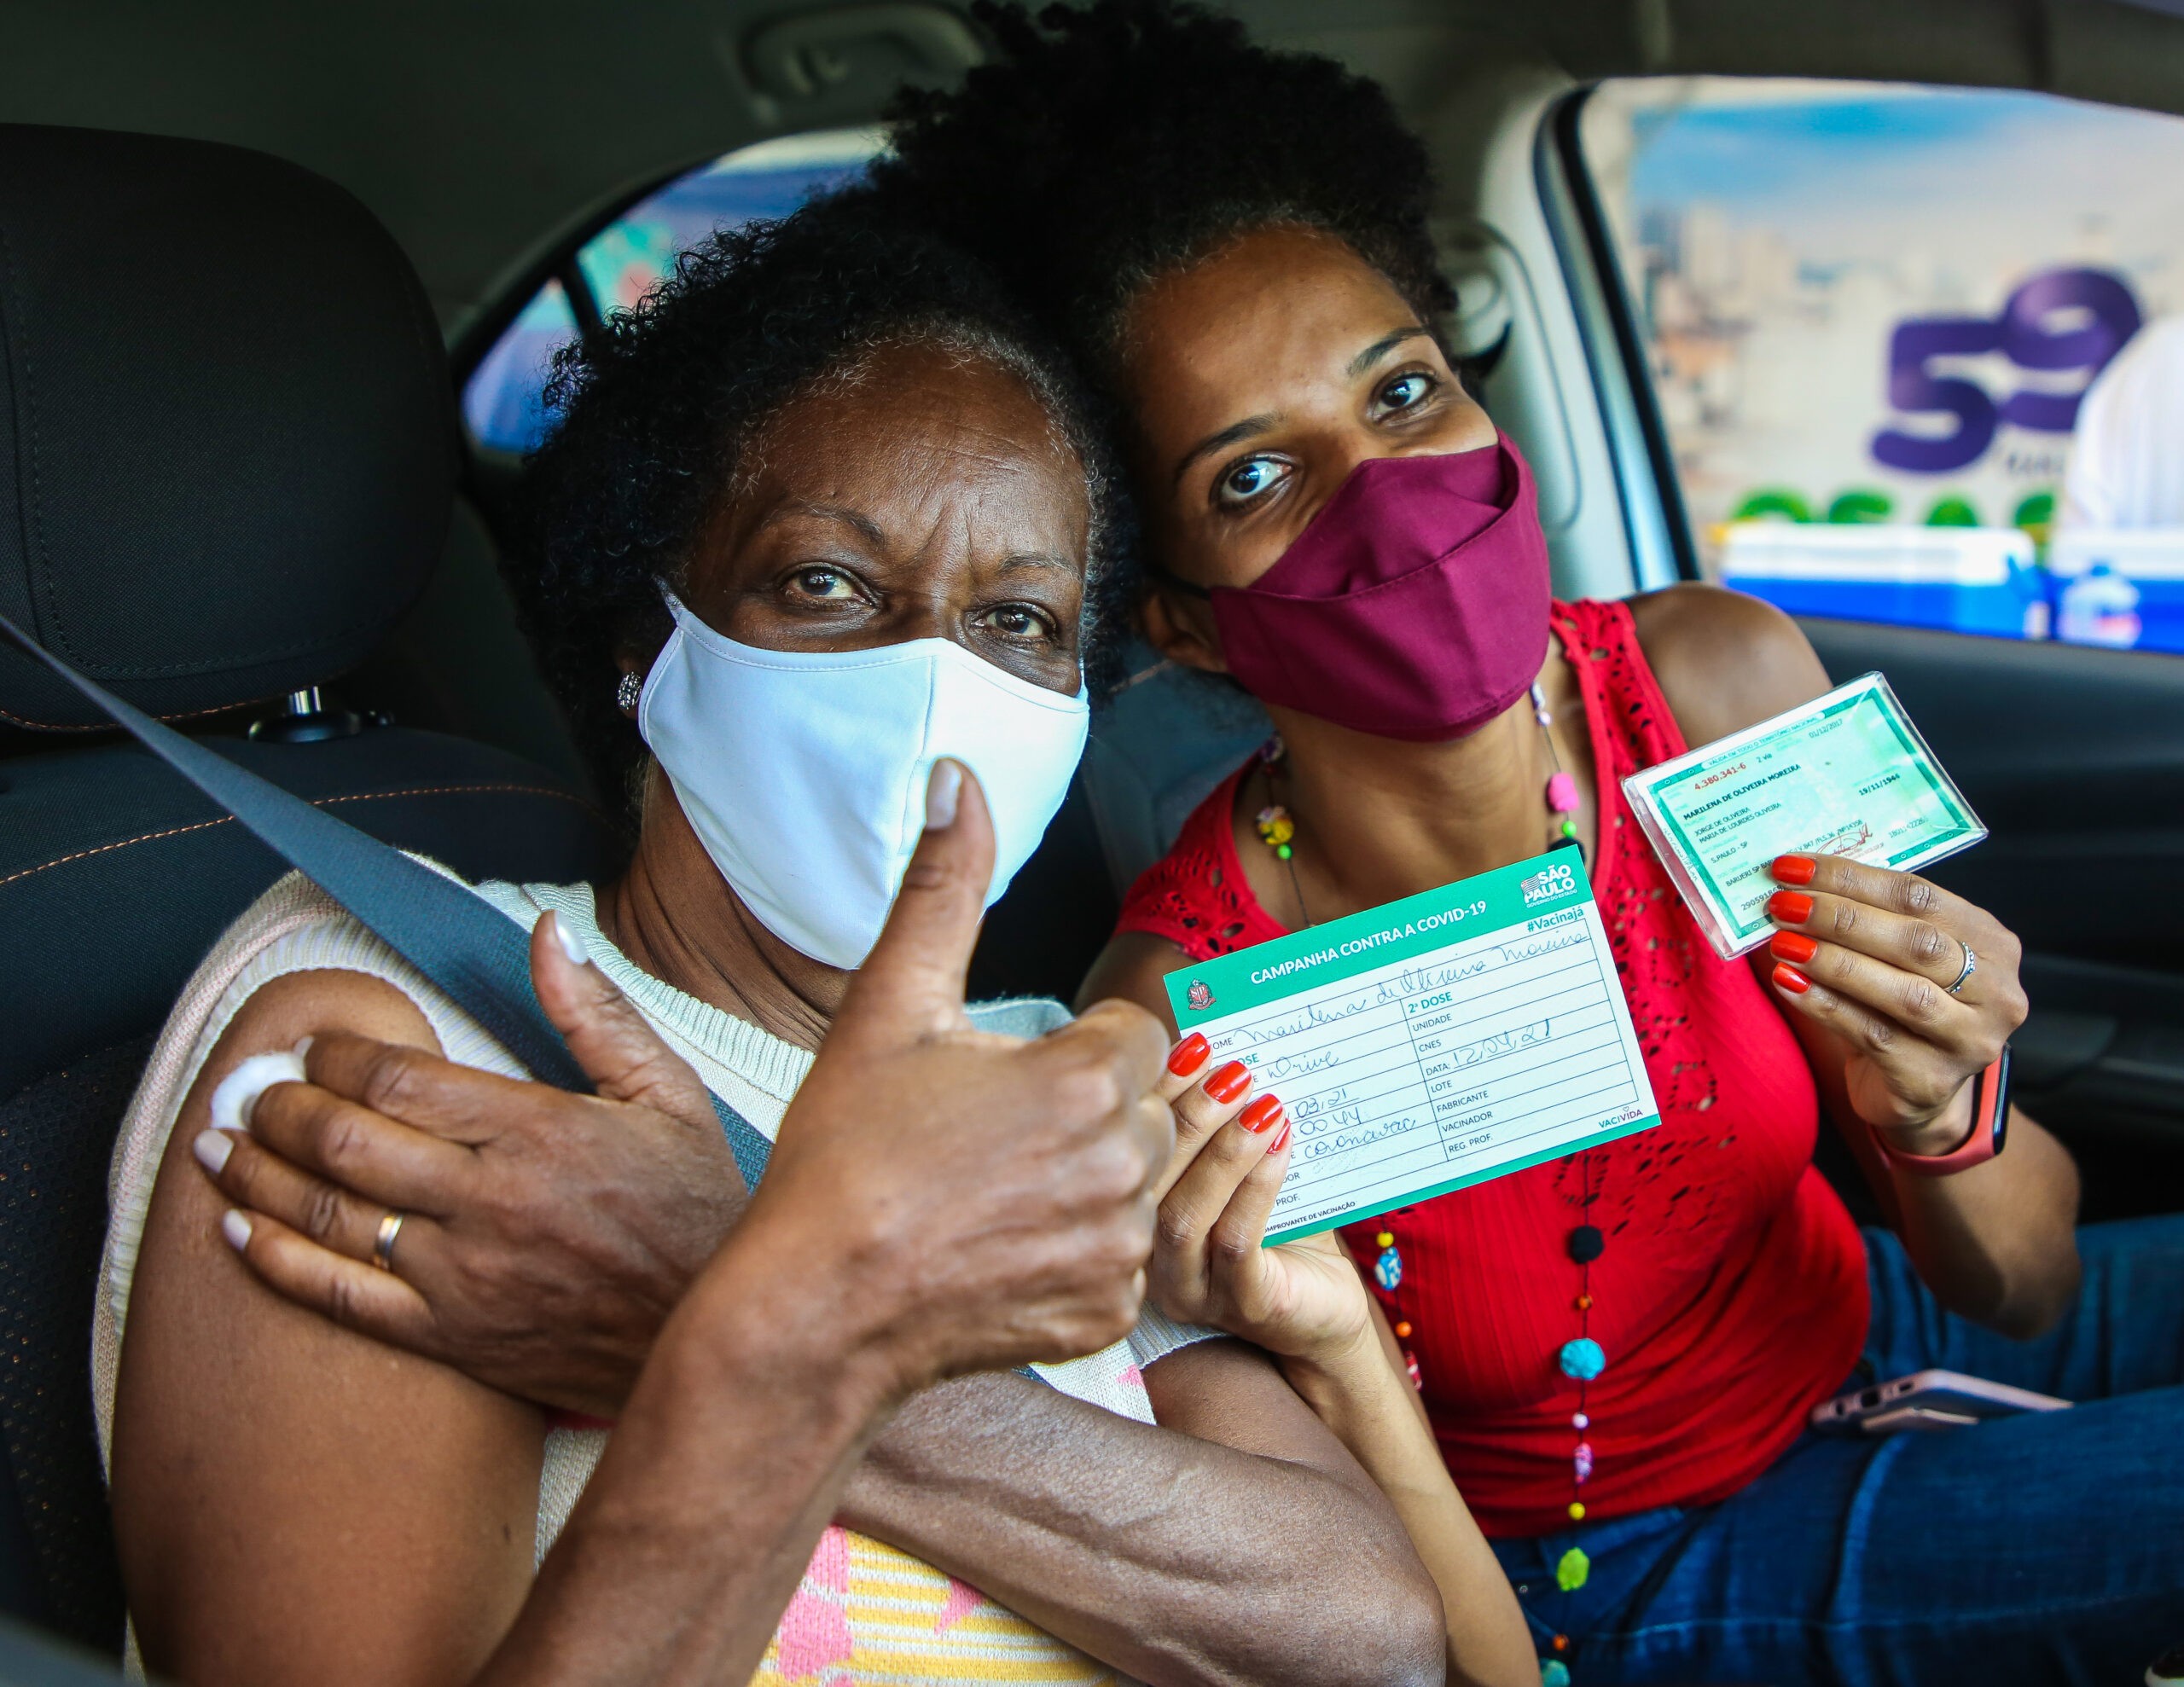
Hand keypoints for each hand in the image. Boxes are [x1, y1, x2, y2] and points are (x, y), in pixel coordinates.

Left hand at [197, 912, 742, 1417]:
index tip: (315, 1046)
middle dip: (279, 1108)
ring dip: (257, 1175)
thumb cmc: (696, 1207)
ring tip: (214, 1146)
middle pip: (344, 1142)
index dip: (336, 1055)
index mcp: (537, 1131)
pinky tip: (238, 1231)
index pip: (398, 1079)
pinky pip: (343, 1299)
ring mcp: (465, 1276)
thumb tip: (547, 933)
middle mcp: (488, 1202)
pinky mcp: (454, 1338)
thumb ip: (596, 1013)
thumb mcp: (669, 1094)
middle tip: (248, 1090)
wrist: (715, 1332)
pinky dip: (278, 1263)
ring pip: (328, 1218)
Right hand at [729, 763, 1173, 1392]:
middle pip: (1138, 1108)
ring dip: (1079, 1182)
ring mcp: (1120, 1246)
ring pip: (1130, 1185)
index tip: (1005, 1078)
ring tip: (989, 1195)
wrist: (815, 1306)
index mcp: (1090, 1076)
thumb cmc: (845, 1158)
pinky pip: (1114, 1264)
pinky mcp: (1107, 1314)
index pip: (1135, 1033)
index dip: (1070, 1048)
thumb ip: (942, 887)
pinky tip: (999, 1251)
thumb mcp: (890, 1004)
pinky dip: (1070, 1256)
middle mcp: (1124, 1161)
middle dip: (1081, 1112)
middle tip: (987, 1139)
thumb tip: (957, 779)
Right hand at [1144, 1039, 1372, 1362]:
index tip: (1191, 1046)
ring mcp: (1191, 1288)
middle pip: (1150, 1181)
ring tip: (1261, 1104)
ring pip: (1185, 1215)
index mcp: (1140, 1214)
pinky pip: (1236, 1242)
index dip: (1157, 1095)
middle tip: (1231, 1072)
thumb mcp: (1250, 1167)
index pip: (1134, 1150)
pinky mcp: (1240, 1306)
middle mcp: (1150, 1256)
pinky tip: (1281, 1145)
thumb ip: (1233, 1122)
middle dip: (1189, 1116)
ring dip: (1224, 1151)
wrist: (1328, 1308)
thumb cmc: (1284, 1229)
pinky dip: (1256, 1186)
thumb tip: (1235, 1050)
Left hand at [1764, 852, 2027, 1154]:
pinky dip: (1825, 1004)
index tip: (1794, 866)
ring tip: (1783, 942)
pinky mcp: (1932, 1079)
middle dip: (1841, 917)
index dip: (1853, 878)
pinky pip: (1872, 1034)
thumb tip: (1799, 881)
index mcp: (1991, 943)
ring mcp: (1969, 1039)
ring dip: (1834, 961)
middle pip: (1915, 942)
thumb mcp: (1902, 958)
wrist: (1918, 1091)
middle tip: (1784, 903)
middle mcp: (1996, 991)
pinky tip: (1788, 982)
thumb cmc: (1903, 1008)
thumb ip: (1871, 920)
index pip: (1920, 896)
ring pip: (1901, 992)